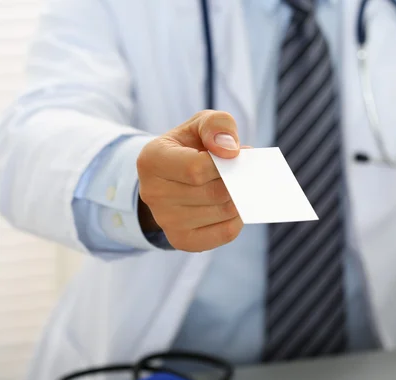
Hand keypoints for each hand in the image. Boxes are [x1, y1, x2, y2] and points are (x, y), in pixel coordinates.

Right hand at [137, 110, 243, 251]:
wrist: (174, 176)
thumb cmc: (191, 146)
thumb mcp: (202, 124)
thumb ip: (217, 125)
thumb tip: (229, 150)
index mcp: (151, 160)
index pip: (196, 168)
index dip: (225, 162)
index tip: (236, 154)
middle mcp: (152, 194)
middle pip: (214, 192)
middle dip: (236, 180)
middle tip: (243, 171)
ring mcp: (165, 221)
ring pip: (223, 212)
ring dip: (240, 198)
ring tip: (238, 185)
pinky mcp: (181, 240)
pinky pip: (225, 232)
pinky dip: (238, 218)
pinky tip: (234, 205)